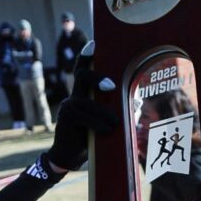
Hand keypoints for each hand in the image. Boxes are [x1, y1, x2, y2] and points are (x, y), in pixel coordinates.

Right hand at [46, 41, 118, 170]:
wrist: (71, 156)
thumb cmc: (91, 137)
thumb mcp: (106, 122)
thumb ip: (119, 111)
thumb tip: (136, 103)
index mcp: (84, 93)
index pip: (83, 70)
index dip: (86, 56)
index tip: (94, 44)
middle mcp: (74, 95)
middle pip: (82, 76)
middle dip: (97, 77)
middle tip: (112, 87)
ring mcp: (67, 106)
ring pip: (86, 102)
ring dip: (102, 113)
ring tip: (114, 124)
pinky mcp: (64, 118)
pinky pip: (82, 116)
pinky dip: (96, 123)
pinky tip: (106, 130)